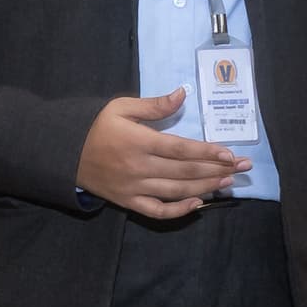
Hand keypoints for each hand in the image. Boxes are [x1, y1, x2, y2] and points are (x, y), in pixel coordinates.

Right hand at [75, 89, 246, 218]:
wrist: (65, 152)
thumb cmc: (96, 126)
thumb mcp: (121, 107)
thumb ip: (154, 105)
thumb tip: (182, 95)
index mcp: (139, 141)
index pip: (181, 149)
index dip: (208, 152)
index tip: (230, 154)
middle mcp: (140, 167)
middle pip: (185, 172)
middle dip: (216, 170)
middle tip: (242, 168)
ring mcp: (135, 188)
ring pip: (177, 191)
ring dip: (205, 187)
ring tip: (228, 183)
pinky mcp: (129, 202)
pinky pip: (157, 211)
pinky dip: (178, 211)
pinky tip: (198, 204)